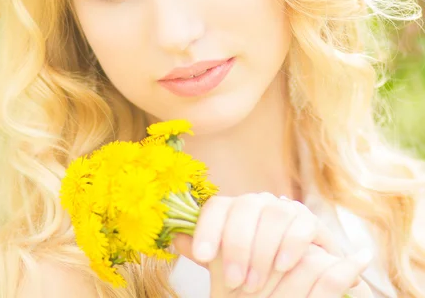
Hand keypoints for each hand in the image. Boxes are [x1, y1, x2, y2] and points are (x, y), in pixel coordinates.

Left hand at [173, 193, 358, 294]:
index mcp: (233, 210)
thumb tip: (174, 237)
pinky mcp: (312, 221)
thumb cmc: (253, 268)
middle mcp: (258, 203)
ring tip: (255, 283)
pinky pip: (302, 223)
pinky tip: (282, 267)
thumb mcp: (225, 263)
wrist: (297, 275)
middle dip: (237, 246)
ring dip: (263, 249)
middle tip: (234, 281)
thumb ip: (204, 251)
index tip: (202, 255)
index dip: (207, 228)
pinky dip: (291, 244)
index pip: (217, 206)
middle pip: (244, 208)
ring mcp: (287, 208)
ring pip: (273, 213)